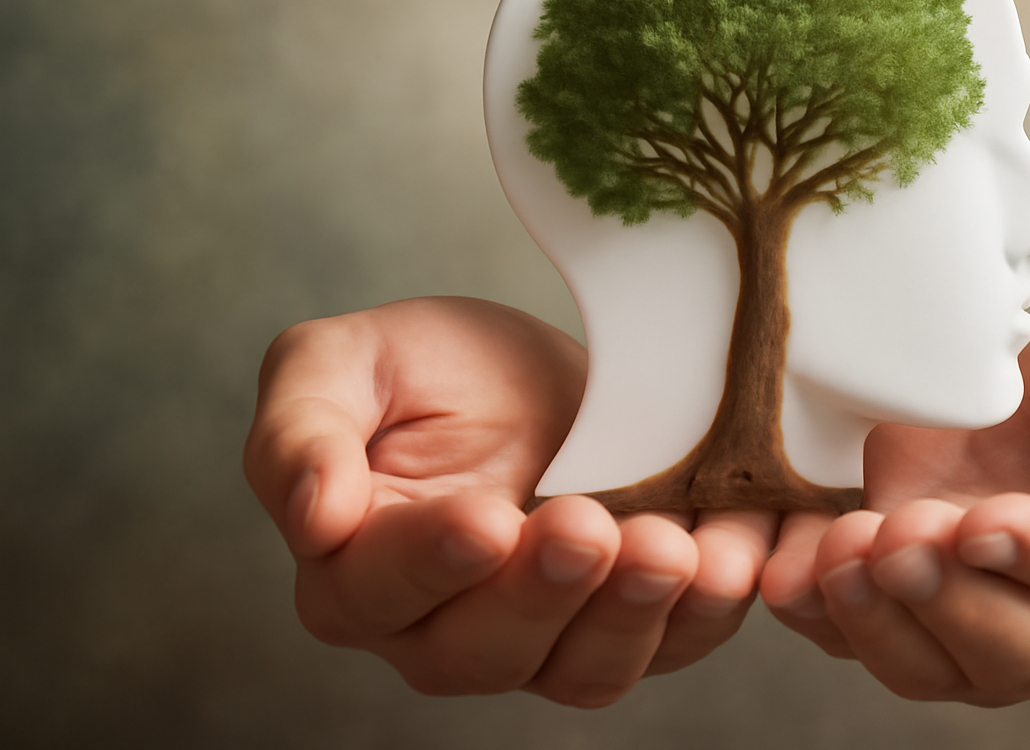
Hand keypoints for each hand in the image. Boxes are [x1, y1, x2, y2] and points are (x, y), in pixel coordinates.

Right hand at [244, 296, 774, 704]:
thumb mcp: (345, 362)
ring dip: (631, 615)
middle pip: (484, 649)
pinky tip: (728, 558)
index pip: (378, 587)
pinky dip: (703, 612)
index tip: (484, 519)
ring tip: (671, 549)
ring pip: (580, 669)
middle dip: (542, 593)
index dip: (431, 562)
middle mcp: (443, 630)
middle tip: (587, 528)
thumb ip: (301, 429)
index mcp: (357, 569)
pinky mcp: (629, 626)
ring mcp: (544, 640)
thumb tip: (310, 515)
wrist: (546, 376)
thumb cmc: (435, 371)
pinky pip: (668, 646)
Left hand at [760, 290, 1029, 704]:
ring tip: (843, 547)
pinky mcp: (925, 612)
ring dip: (886, 618)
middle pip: (1029, 651)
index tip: (985, 519)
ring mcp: (1001, 629)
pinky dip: (825, 618)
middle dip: (956, 597)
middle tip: (900, 535)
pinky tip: (792, 570)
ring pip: (944, 668)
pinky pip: (873, 644)